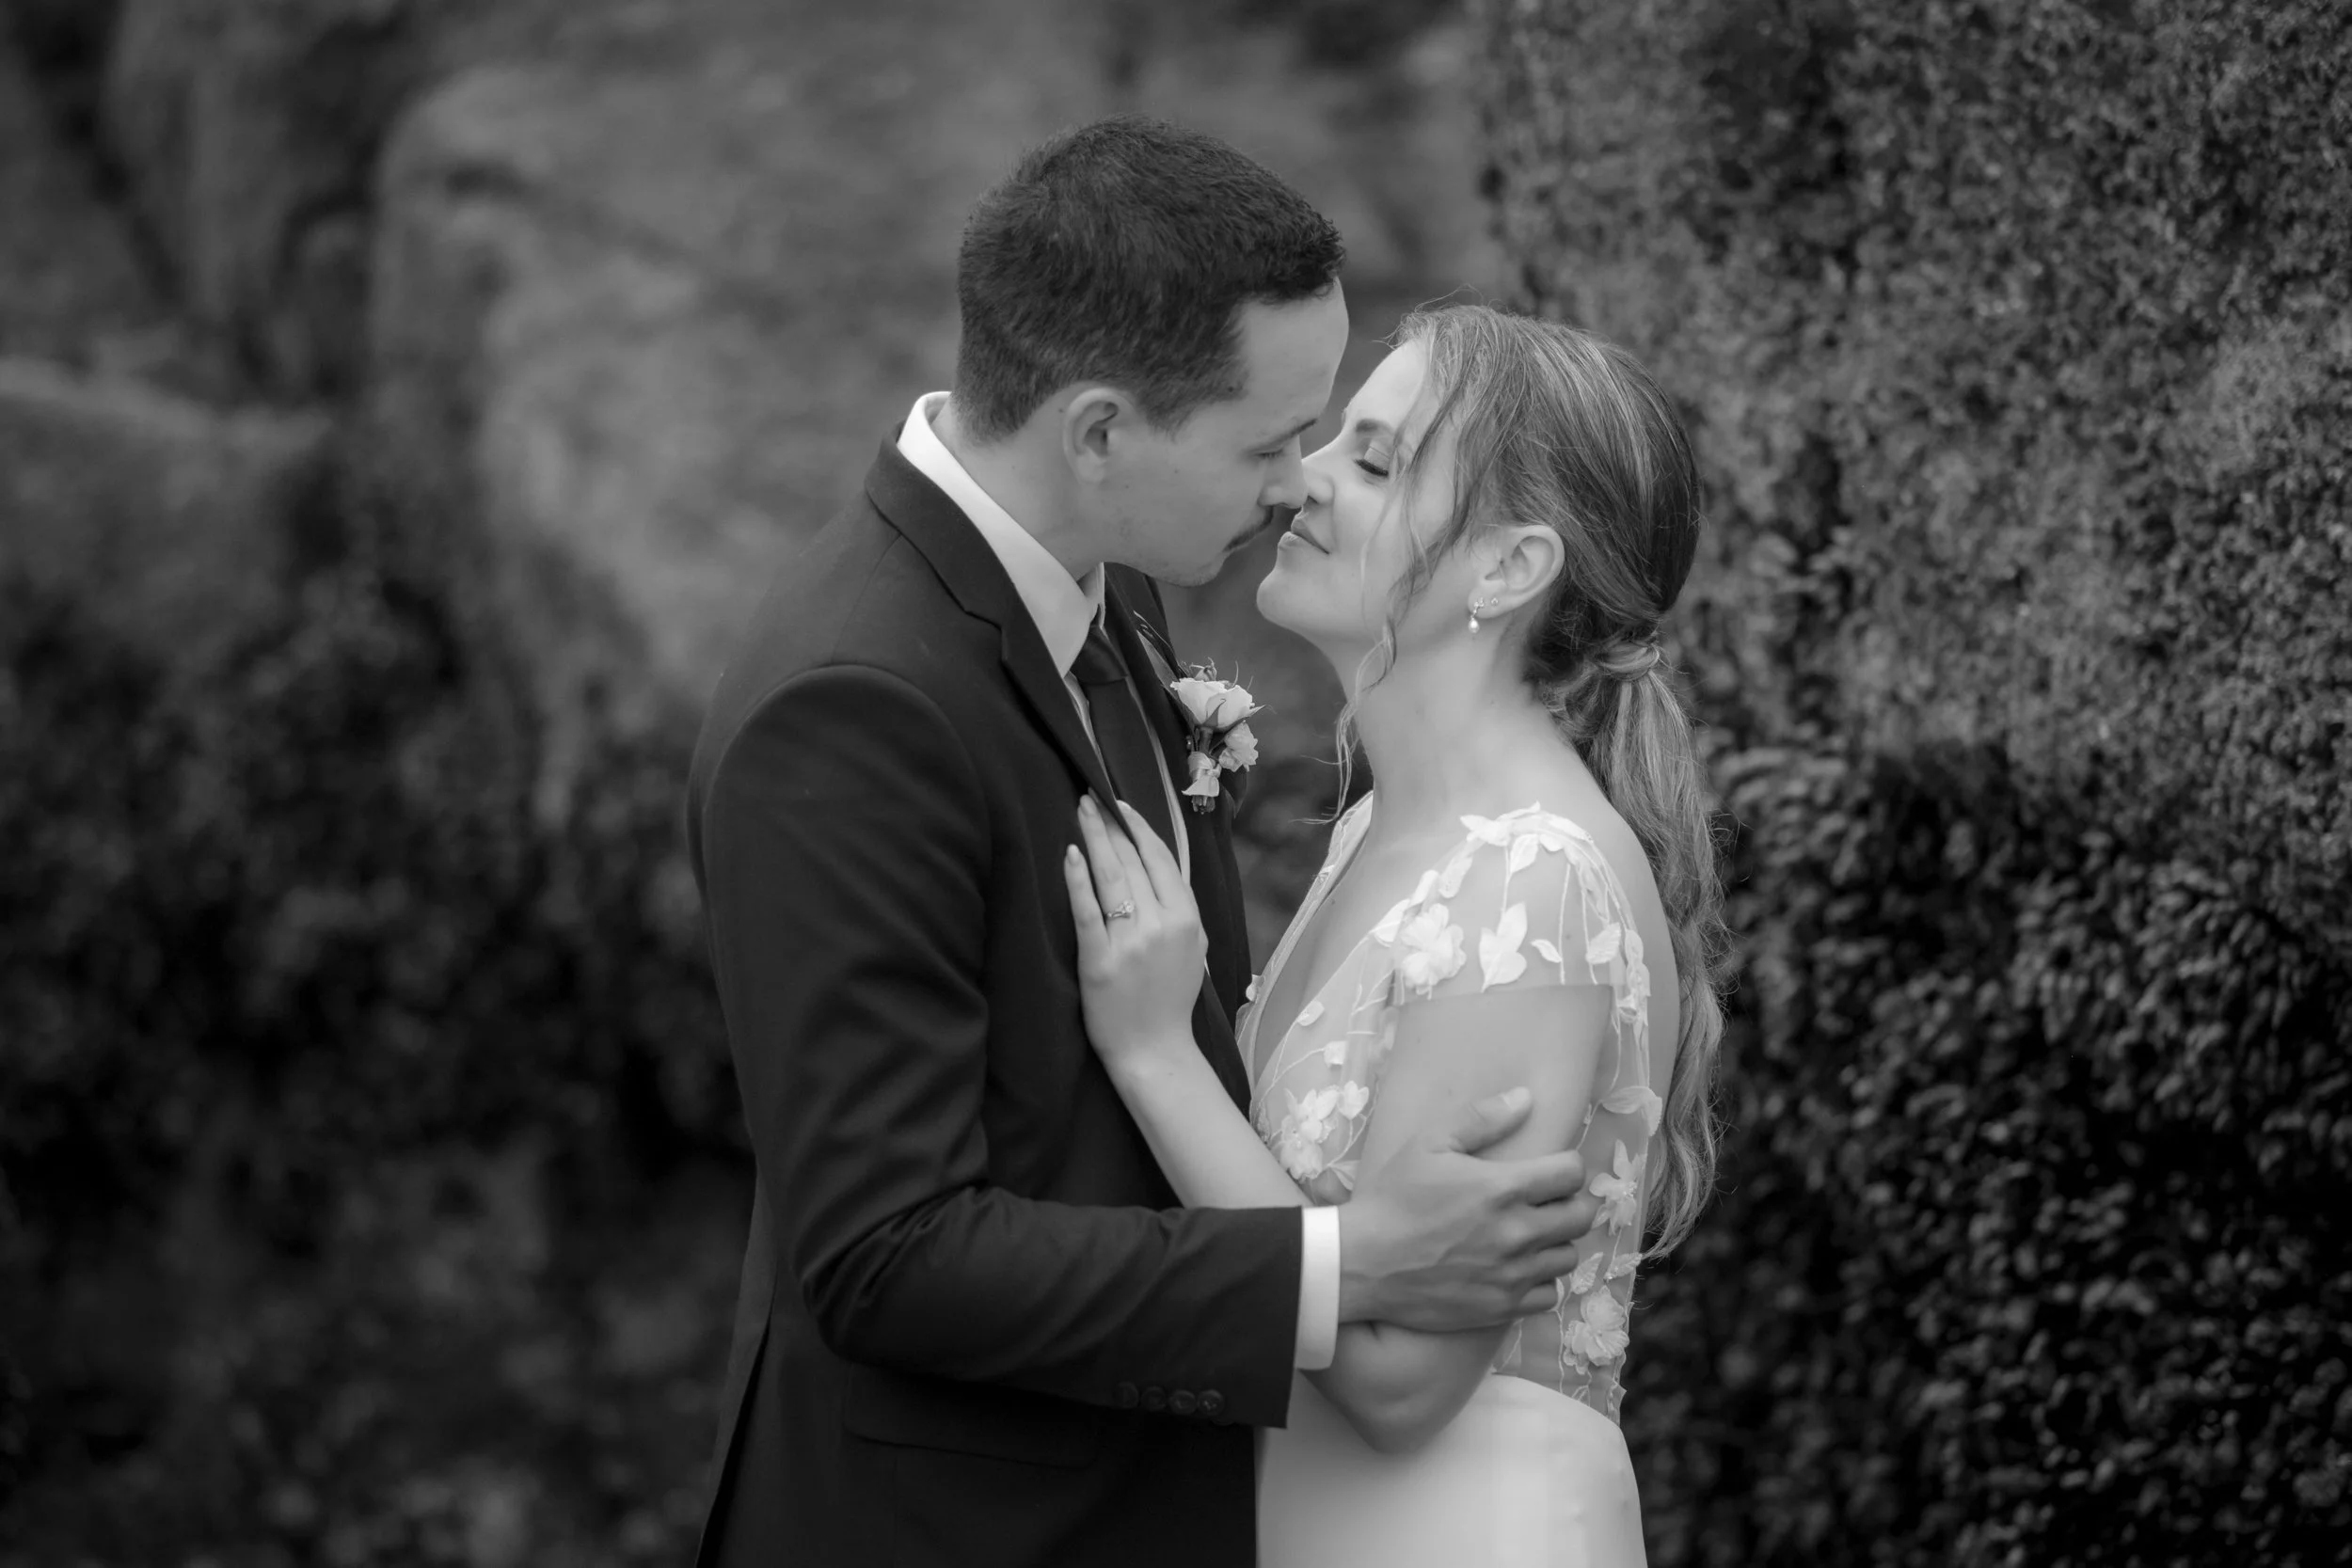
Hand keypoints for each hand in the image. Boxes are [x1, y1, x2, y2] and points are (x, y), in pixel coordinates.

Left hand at [1063, 796, 1207, 1070]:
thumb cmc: (1171, 1002)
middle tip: (1091, 796)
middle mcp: (1162, 925)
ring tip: (1080, 811)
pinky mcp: (1100, 961)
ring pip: (1112, 878)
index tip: (1120, 805)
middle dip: (1111, 824)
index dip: (1139, 828)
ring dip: (1094, 839)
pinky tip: (1069, 855)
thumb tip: (1161, 872)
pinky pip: (1087, 912)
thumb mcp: (1194, 951)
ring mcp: (1131, 943)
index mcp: (1188, 920)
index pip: (1161, 861)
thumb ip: (1181, 912)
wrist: (1155, 1052)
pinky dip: (1078, 880)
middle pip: (1134, 861)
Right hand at [1335, 1088, 1604, 1330]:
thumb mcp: (1429, 1144)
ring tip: (1532, 1235)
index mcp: (1504, 1188)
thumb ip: (1481, 1118)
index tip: (1551, 1169)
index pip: (1572, 1173)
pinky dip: (1541, 1281)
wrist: (1363, 1263)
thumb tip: (1526, 1098)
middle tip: (1548, 1201)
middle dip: (1570, 1202)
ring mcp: (1512, 1275)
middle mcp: (1517, 1233)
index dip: (1566, 1166)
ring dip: (1556, 1242)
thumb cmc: (1395, 1199)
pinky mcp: (1502, 1307)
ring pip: (1567, 1256)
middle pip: (1580, 1216)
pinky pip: (1549, 1295)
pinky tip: (1519, 1269)